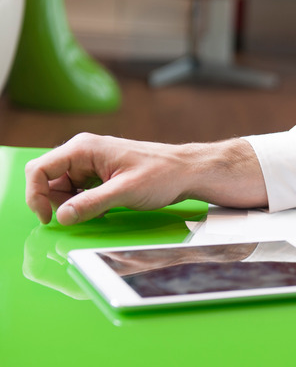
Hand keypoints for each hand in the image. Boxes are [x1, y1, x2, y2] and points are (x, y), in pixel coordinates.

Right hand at [25, 133, 267, 224]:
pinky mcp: (101, 173)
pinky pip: (80, 190)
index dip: (36, 196)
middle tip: (78, 218)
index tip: (48, 218)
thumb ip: (91, 203)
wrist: (188, 171)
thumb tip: (63, 216)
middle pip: (49, 180)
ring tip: (98, 212)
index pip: (40, 169)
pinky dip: (85, 204)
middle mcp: (84, 152)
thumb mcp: (125, 192)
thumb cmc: (163, 174)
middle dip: (57, 202)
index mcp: (84, 148)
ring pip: (64, 188)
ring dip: (72, 205)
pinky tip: (103, 210)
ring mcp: (92, 162)